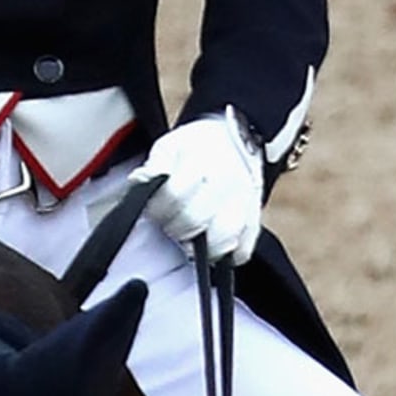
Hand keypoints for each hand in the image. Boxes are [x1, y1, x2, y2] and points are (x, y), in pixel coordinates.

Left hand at [134, 112, 263, 263]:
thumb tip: (140, 182)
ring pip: (223, 241)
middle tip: (170, 222)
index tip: (153, 209)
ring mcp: (245, 204)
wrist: (236, 141)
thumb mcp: (169, 147)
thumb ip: (153, 168)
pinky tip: (210, 243)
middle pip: (195, 221)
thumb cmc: (196, 148)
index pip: (174, 195)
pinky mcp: (255, 222)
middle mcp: (227, 183)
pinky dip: (224, 255)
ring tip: (190, 237)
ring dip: (200, 247)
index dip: (157, 208)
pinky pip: (241, 252)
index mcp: (201, 161)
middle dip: (174, 227)